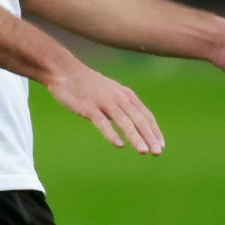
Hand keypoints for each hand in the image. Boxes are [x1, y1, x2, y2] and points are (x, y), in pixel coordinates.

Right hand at [44, 61, 164, 154]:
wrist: (64, 71)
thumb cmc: (87, 84)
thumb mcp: (110, 91)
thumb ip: (122, 105)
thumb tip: (134, 124)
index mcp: (125, 95)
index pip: (145, 115)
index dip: (154, 131)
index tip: (160, 146)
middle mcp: (118, 98)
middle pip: (138, 119)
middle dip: (149, 136)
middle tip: (157, 153)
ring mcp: (103, 102)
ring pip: (124, 121)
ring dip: (135, 137)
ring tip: (144, 151)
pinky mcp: (88, 107)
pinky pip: (102, 122)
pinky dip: (111, 133)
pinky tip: (119, 145)